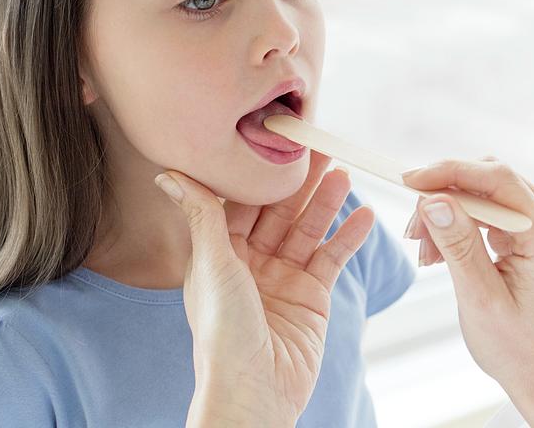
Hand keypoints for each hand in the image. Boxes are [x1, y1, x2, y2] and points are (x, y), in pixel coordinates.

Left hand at [155, 152, 373, 426]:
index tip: (278, 143)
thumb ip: (202, 215)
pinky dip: (349, 237)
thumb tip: (169, 173)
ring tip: (344, 174)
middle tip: (321, 148)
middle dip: (300, 182)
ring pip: (308, 229)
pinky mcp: (312, 295)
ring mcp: (284, 278)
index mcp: (220, 253)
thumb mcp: (211, 265)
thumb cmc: (223, 332)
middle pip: (280, 212)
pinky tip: (365, 215)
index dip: (261, 174)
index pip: (244, 203)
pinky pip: (332, 257)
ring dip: (327, 203)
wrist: (255, 390)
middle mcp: (252, 262)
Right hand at [403, 158, 533, 426]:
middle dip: (444, 195)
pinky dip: (460, 222)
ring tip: (425, 252)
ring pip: (486, 191)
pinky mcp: (531, 230)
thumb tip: (432, 200)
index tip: (410, 182)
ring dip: (449, 211)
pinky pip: (490, 208)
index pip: (498, 179)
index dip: (451, 172)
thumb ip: (459, 246)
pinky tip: (441, 252)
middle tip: (413, 231)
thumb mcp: (480, 300)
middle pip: (490, 179)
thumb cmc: (517, 347)